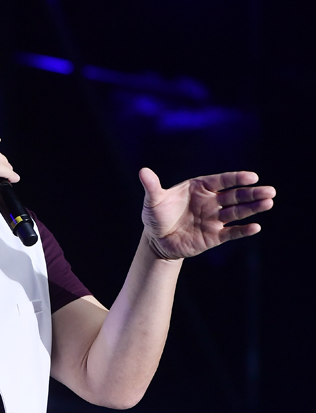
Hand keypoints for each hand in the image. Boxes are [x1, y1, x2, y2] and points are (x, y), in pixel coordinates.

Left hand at [139, 168, 275, 259]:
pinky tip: (256, 227)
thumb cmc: (156, 216)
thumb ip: (152, 186)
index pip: (222, 181)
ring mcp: (214, 219)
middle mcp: (211, 201)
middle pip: (236, 196)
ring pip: (238, 212)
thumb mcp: (152, 201)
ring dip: (253, 208)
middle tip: (269, 191)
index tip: (252, 177)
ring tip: (269, 203)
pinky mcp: (214, 236)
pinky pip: (231, 232)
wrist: (156, 241)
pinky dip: (243, 231)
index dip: (237, 178)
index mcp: (200, 188)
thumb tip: (143, 171)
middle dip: (252, 193)